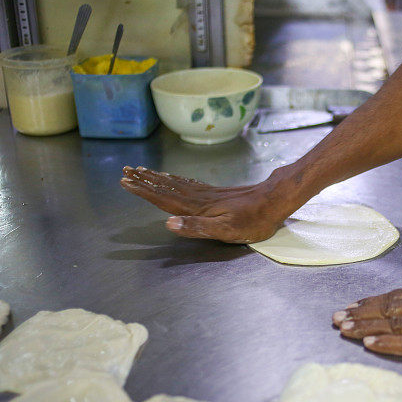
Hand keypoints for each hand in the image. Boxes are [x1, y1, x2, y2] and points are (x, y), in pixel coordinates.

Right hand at [120, 166, 292, 242]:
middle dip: (145, 181)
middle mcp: (200, 198)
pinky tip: (173, 179)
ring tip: (142, 171)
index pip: (164, 199)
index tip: (126, 182)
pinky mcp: (218, 193)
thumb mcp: (226, 230)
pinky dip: (176, 181)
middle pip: (166, 188)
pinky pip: (189, 185)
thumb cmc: (254, 220)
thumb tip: (168, 224)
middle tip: (126, 171)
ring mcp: (209, 194)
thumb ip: (197, 227)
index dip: (144, 192)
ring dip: (157, 178)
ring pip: (176, 185)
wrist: (275, 200)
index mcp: (198, 208)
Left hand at [332, 277, 401, 372]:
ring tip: (343, 331)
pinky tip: (370, 346)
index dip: (372, 302)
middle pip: (390, 309)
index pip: (398, 295)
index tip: (352, 306)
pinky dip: (388, 346)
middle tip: (336, 318)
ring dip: (366, 329)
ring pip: (395, 325)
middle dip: (361, 314)